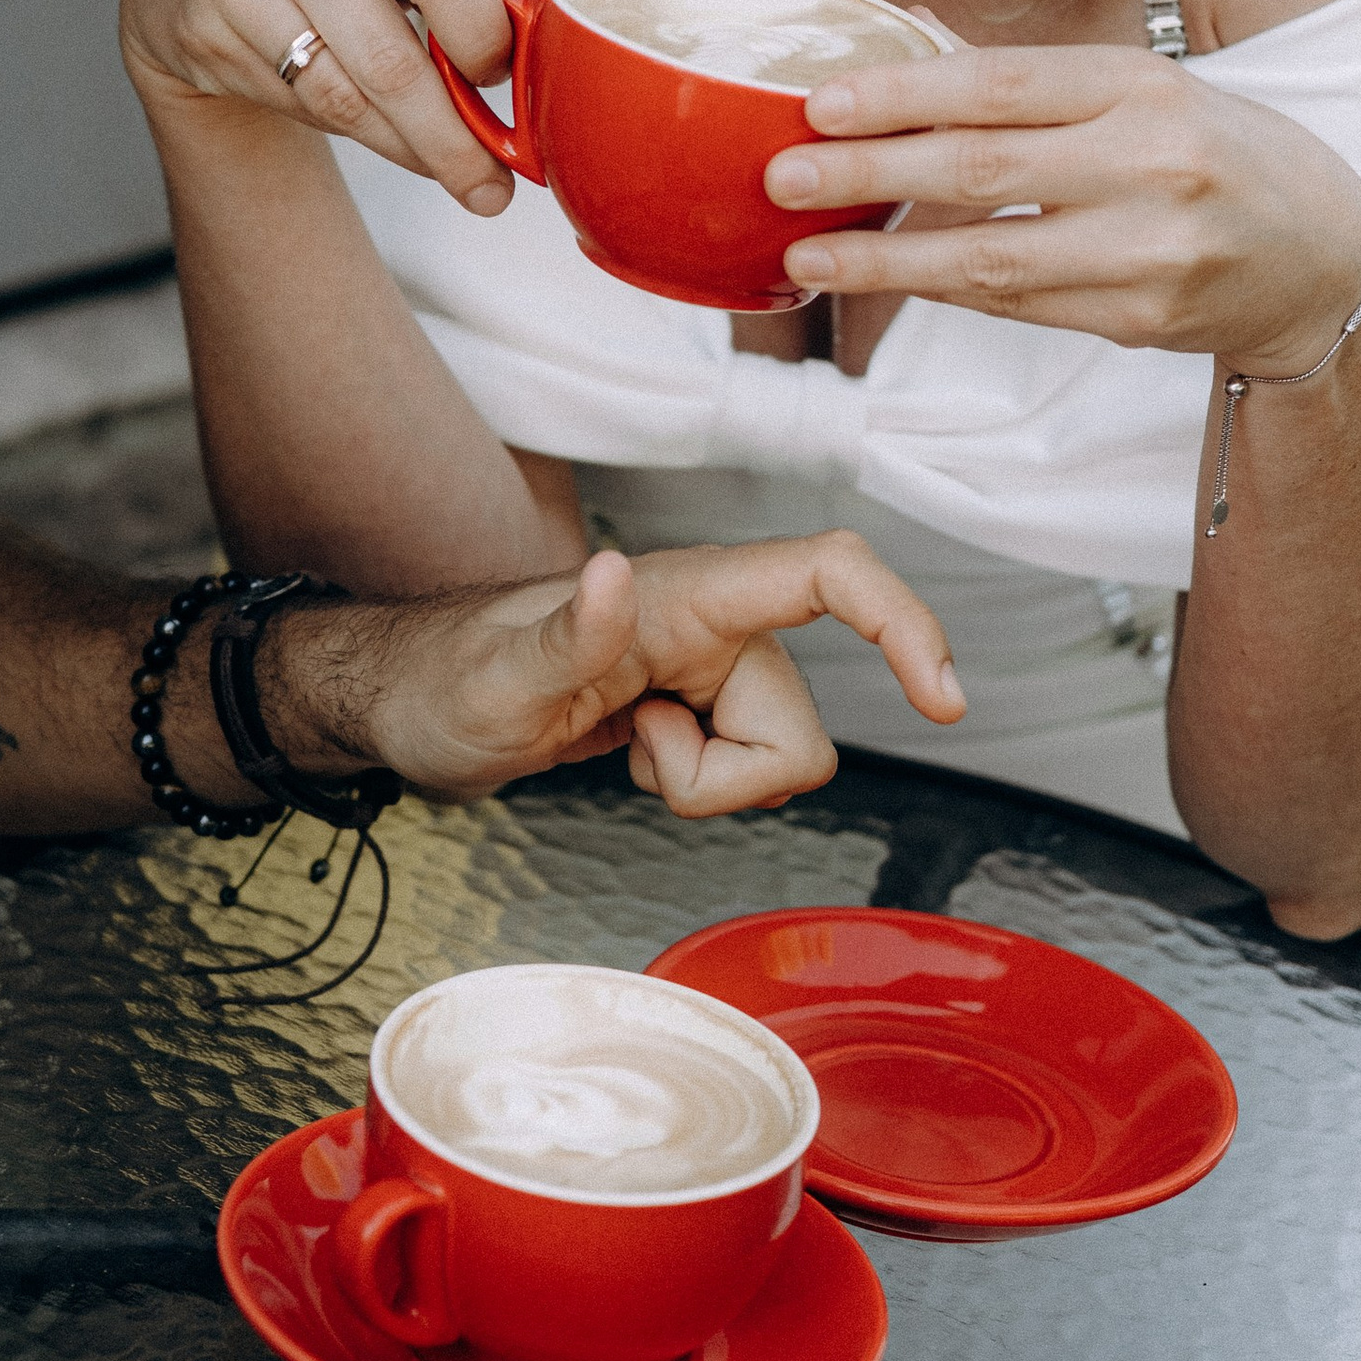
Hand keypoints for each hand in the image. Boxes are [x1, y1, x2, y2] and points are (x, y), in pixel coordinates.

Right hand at [121, 0, 523, 212]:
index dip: (483, 38)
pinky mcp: (201, 35)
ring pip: (344, 100)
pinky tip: (378, 136)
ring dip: (408, 150)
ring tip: (452, 176)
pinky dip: (351, 134)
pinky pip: (299, 108)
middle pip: (393, 60)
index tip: (499, 79)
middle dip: (452, 139)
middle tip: (492, 190)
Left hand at [305, 537, 964, 819]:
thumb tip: (614, 578)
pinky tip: (636, 755)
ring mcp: (712, 666)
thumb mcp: (491, 680)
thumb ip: (564, 637)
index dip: (905, 623)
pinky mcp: (701, 707)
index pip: (830, 572)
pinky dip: (698, 787)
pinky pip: (747, 775)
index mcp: (685, 591)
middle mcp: (716, 621)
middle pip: (803, 727)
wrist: (414, 707)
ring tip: (624, 747)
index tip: (946, 700)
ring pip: (781, 761)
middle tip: (632, 750)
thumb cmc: (443, 680)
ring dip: (706, 785)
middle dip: (727, 779)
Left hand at [764, 46, 1360, 376]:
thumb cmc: (1212, 152)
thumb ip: (1020, 73)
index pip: (1001, 84)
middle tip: (782, 177)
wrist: (1322, 255)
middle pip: (983, 167)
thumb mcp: (1137, 87)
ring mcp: (1149, 250)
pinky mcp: (1141, 318)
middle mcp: (1151, 163)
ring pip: (991, 255)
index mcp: (1141, 86)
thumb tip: (902, 26)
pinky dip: (944, 290)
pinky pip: (1018, 304)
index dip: (903, 92)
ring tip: (808, 252)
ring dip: (887, 257)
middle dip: (870, 173)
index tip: (819, 104)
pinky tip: (886, 277)